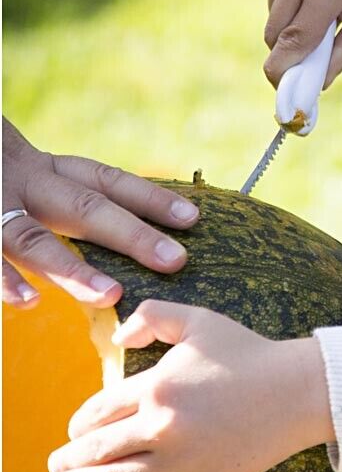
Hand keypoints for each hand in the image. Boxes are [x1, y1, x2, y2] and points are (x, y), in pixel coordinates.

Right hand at [2, 118, 198, 308]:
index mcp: (41, 169)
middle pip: (85, 207)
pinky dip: (2, 279)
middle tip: (176, 260)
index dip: (149, 196)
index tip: (193, 218)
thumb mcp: (20, 170)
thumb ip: (58, 195)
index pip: (105, 180)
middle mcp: (20, 181)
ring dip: (72, 269)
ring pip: (33, 237)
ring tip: (111, 295)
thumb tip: (117, 226)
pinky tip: (26, 303)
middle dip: (132, 234)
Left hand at [48, 301, 333, 471]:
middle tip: (56, 463)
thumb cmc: (248, 354)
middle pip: (97, 449)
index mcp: (159, 385)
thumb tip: (119, 337)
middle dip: (69, 458)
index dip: (79, 423)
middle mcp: (163, 426)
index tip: (75, 429)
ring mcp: (180, 459)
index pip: (99, 411)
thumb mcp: (200, 321)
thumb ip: (154, 316)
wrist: (297, 392)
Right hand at [263, 0, 341, 88]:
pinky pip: (274, 5)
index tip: (288, 98)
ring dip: (292, 34)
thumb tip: (318, 86)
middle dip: (290, 58)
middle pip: (275, 38)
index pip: (293, 43)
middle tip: (314, 66)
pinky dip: (290, 14)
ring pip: (272, 23)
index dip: (286, 75)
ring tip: (327, 21)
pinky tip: (319, 0)